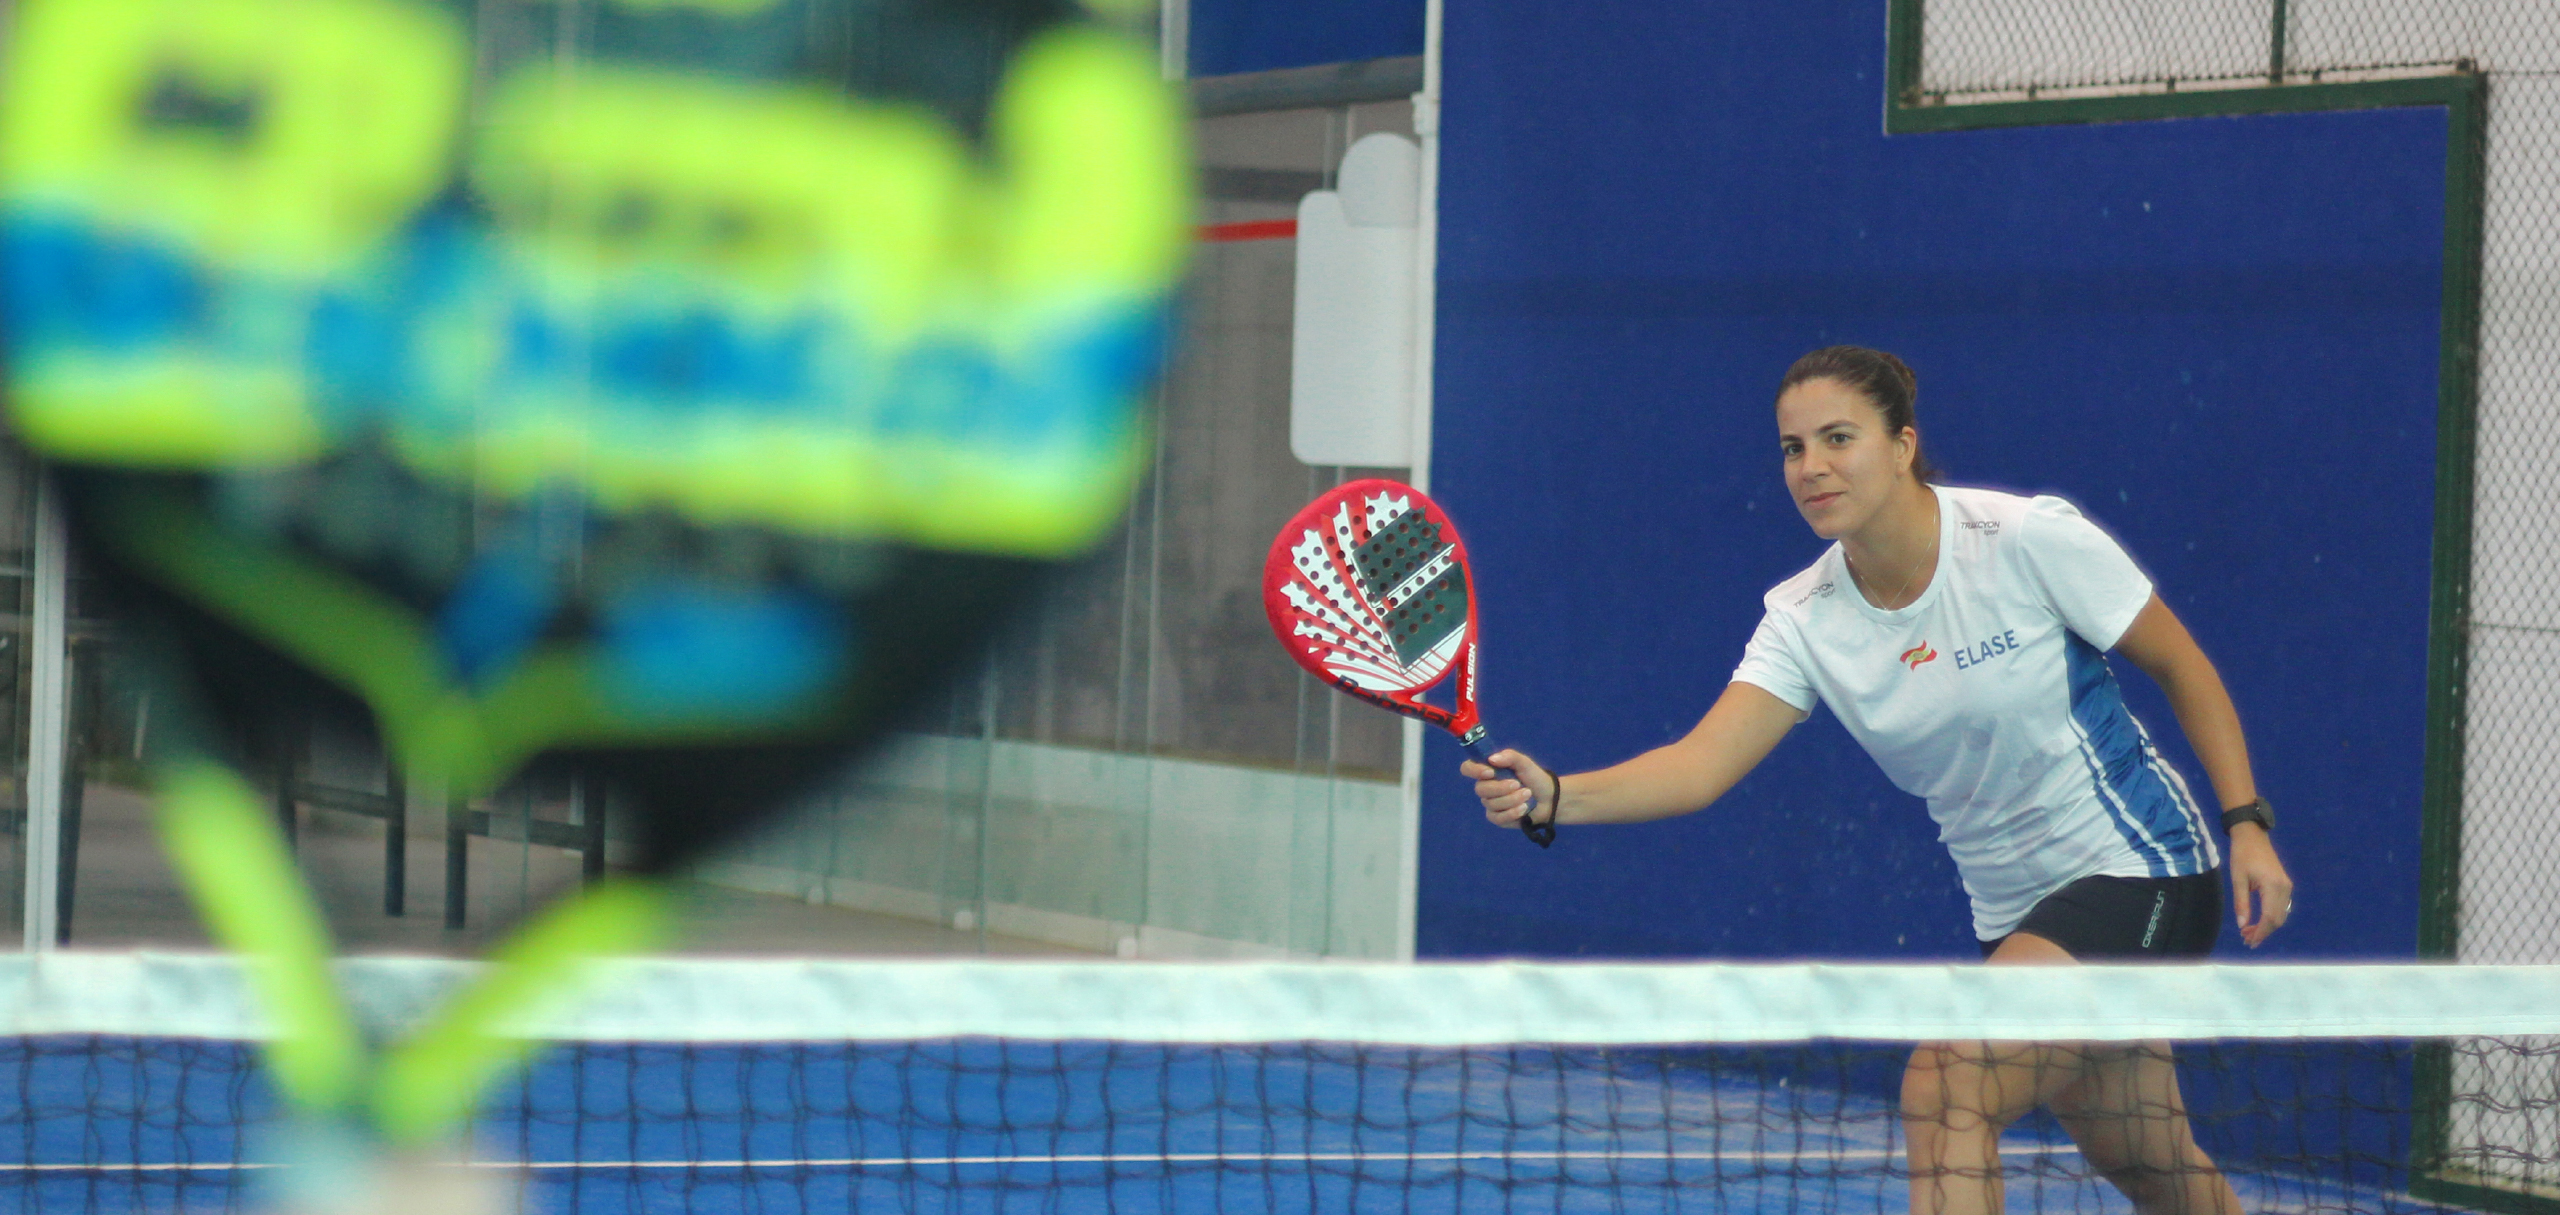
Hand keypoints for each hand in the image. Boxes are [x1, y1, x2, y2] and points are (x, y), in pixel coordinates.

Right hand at [1460, 749, 1556, 831]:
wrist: (1548, 798)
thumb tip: (1491, 759)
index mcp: (1488, 770)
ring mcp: (1490, 804)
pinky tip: (1523, 808)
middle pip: (1480, 789)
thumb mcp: (1524, 762)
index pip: (1468, 768)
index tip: (1490, 772)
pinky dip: (1512, 813)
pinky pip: (1498, 818)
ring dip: (1512, 799)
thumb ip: (1509, 756)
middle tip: (1518, 784)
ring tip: (1527, 794)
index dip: (1474, 770)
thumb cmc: (1534, 777)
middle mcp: (1485, 787)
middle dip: (1501, 787)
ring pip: (1491, 804)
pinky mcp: (1497, 818)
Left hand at [2227, 824, 2292, 947]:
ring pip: (2280, 914)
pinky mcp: (2284, 885)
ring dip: (2267, 926)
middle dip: (2263, 932)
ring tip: (2248, 932)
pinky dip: (2270, 917)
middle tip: (2246, 939)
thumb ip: (2241, 903)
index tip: (2248, 941)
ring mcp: (2287, 886)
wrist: (2252, 836)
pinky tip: (2257, 921)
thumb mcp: (2238, 879)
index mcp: (2273, 886)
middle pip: (2277, 919)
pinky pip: (2280, 907)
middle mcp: (2285, 888)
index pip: (2269, 917)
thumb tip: (2243, 925)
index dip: (2260, 932)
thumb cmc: (2242, 854)